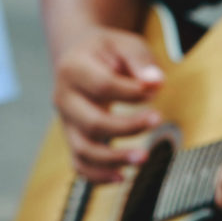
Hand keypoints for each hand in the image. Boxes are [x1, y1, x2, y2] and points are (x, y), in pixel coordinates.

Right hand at [52, 26, 164, 182]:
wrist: (80, 57)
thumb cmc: (106, 52)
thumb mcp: (124, 43)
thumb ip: (140, 60)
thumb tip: (155, 83)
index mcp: (72, 69)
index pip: (103, 86)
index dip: (132, 92)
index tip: (155, 89)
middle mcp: (63, 98)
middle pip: (92, 123)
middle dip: (127, 127)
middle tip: (158, 120)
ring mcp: (66, 122)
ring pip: (84, 150)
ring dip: (114, 159)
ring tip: (143, 158)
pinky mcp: (74, 138)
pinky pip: (80, 165)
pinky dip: (98, 176)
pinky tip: (122, 177)